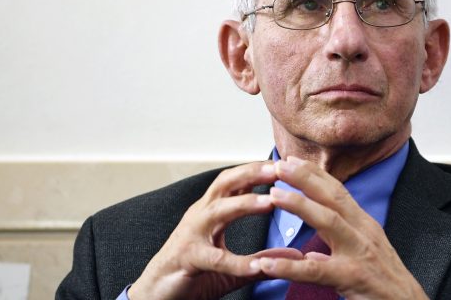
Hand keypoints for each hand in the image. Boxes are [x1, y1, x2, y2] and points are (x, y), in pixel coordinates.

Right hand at [128, 162, 302, 299]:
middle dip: (252, 174)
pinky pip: (213, 258)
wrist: (155, 294)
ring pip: (217, 210)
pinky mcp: (186, 258)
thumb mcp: (232, 265)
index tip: (284, 163)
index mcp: (211, 212)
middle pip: (225, 184)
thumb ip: (261, 259)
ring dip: (244, 204)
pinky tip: (254, 266)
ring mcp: (191, 235)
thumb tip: (294, 256)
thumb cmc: (191, 272)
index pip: (235, 182)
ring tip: (269, 202)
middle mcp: (200, 216)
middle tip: (278, 169)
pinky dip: (235, 262)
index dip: (258, 170)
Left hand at [257, 157, 427, 299]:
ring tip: (274, 196)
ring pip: (329, 222)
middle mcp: (363, 233)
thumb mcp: (365, 254)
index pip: (338, 192)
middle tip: (280, 166)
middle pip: (333, 198)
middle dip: (305, 179)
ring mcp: (359, 253)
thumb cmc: (385, 281)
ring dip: (300, 206)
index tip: (292, 161)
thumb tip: (312, 253)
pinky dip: (290, 266)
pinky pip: (316, 270)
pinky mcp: (353, 277)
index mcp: (364, 225)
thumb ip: (340, 248)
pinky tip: (268, 264)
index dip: (315, 174)